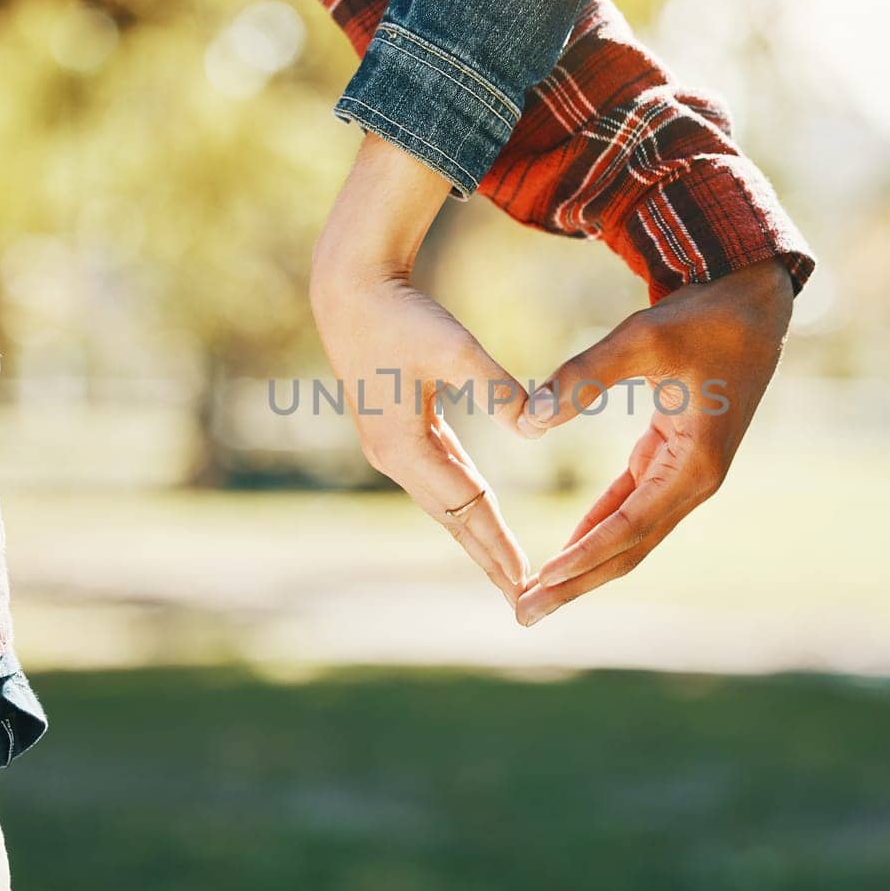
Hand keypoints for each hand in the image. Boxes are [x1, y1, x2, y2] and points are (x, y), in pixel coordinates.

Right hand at [311, 134, 530, 606]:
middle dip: (488, 559)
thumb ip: (498, 386)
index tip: (526, 582)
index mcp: (405, 447)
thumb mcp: (455, 347)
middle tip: (525, 603)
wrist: (351, 287)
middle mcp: (393, 458)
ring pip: (445, 505)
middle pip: (453, 520)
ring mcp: (391, 449)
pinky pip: (439, 481)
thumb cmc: (403, 312)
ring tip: (508, 571)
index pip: (465, 509)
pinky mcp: (396, 434)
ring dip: (477, 537)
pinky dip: (465, 505)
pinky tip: (483, 519)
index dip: (497, 546)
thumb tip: (537, 424)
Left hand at [514, 260, 793, 625]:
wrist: (751, 303)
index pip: (629, 525)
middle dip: (577, 584)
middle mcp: (695, 481)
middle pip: (629, 548)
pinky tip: (567, 552)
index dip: (583, 557)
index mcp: (696, 464)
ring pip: (630, 534)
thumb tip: (527, 421)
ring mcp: (686, 474)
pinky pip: (631, 507)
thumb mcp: (642, 339)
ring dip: (584, 566)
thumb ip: (584, 377)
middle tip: (525, 615)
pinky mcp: (674, 459)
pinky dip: (598, 529)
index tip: (541, 580)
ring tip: (538, 595)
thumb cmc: (702, 318)